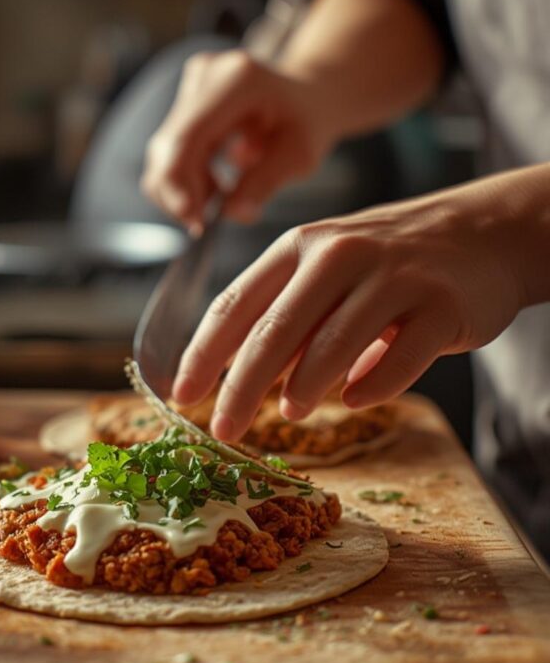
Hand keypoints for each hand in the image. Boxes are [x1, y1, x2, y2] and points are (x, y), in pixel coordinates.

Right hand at [141, 50, 334, 232]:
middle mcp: (207, 74)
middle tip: (204, 225)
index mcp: (238, 81)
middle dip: (179, 195)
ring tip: (223, 196)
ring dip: (184, 188)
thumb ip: (264, 183)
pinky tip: (216, 184)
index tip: (195, 223)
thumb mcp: (300, 156)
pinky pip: (170, 151)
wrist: (306, 95)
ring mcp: (192, 84)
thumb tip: (232, 213)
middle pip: (167, 147)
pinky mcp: (184, 99)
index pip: (187, 138)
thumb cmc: (309, 123)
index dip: (180, 185)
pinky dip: (187, 179)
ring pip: (163, 153)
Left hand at [171, 173, 533, 441]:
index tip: (179, 395)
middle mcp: (340, 253)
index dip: (202, 354)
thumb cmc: (386, 263)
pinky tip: (356, 400)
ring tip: (290, 413)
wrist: (482, 233)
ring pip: (334, 344)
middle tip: (222, 429)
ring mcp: (394, 277)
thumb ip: (286, 317)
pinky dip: (373, 388)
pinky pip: (399, 360)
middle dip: (241, 387)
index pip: (235, 303)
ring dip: (305, 387)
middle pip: (275, 330)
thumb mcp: (326, 272)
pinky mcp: (441, 305)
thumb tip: (238, 379)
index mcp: (300, 246)